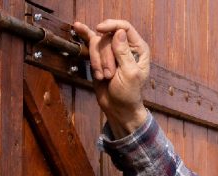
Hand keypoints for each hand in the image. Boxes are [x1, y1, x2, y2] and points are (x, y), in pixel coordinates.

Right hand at [72, 19, 149, 135]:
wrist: (117, 107)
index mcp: (138, 48)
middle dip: (105, 57)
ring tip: (104, 76)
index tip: (99, 29)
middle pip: (107, 37)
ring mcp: (111, 51)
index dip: (112, 25)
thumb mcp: (129, 74)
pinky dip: (85, 35)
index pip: (125, 27)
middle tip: (109, 75)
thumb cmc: (128, 94)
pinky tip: (78, 27)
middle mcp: (125, 47)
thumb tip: (119, 31)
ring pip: (97, 43)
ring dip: (97, 62)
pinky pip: (91, 43)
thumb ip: (124, 53)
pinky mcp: (99, 57)